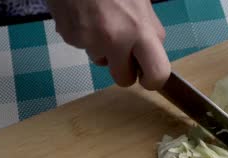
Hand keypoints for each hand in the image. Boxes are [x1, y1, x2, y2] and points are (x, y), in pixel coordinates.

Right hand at [47, 0, 169, 89]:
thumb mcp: (141, 3)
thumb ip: (148, 29)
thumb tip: (151, 52)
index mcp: (141, 30)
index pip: (157, 74)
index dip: (152, 79)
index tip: (145, 74)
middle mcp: (117, 40)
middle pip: (124, 80)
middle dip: (124, 71)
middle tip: (121, 53)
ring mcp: (90, 40)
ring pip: (100, 61)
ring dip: (102, 48)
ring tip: (100, 19)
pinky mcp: (70, 37)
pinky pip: (82, 46)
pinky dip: (84, 35)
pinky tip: (86, 14)